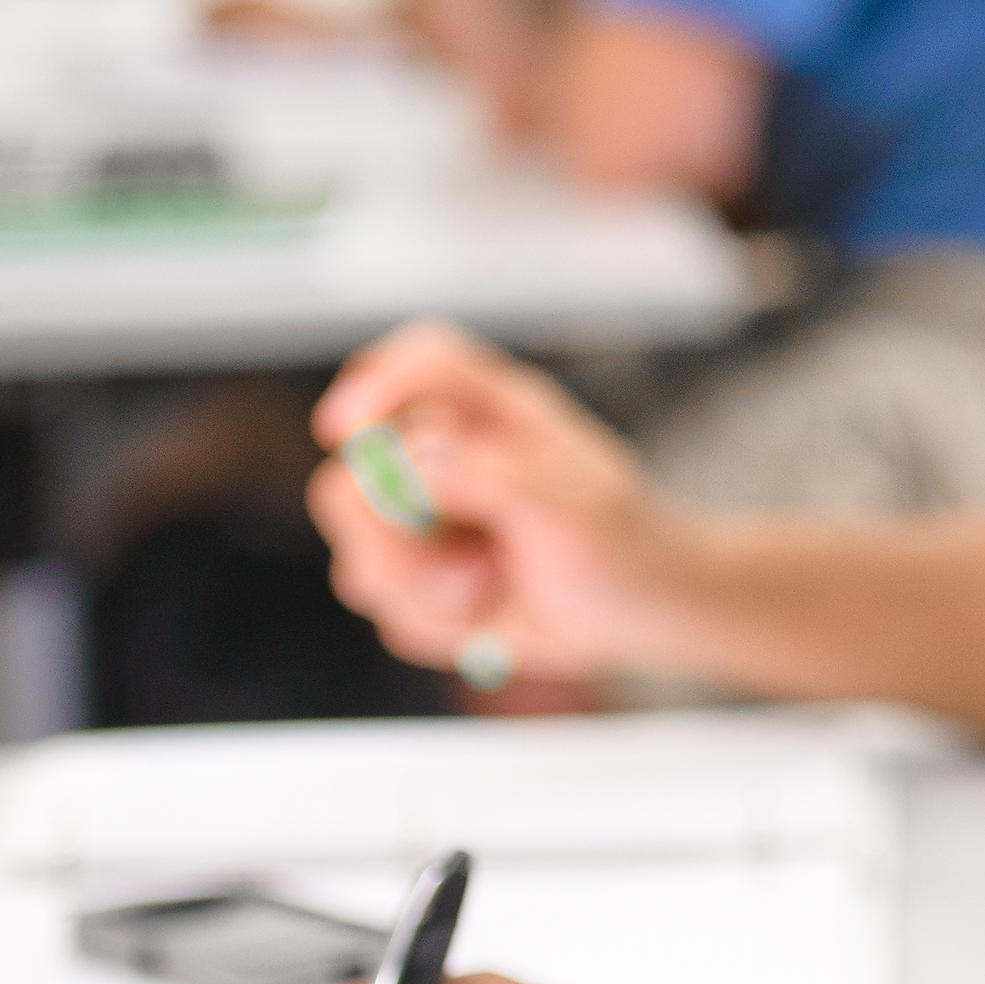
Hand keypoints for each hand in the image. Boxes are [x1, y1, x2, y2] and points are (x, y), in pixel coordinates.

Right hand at [308, 322, 694, 683]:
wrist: (638, 614)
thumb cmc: (624, 547)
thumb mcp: (576, 514)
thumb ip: (497, 478)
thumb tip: (417, 453)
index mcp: (497, 413)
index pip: (426, 362)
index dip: (379, 382)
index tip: (346, 427)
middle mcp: (449, 454)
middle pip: (358, 473)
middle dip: (393, 540)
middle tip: (466, 578)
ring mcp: (426, 514)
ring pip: (359, 547)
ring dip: (419, 589)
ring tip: (489, 592)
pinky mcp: (417, 569)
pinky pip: (383, 598)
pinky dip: (431, 620)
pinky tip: (485, 615)